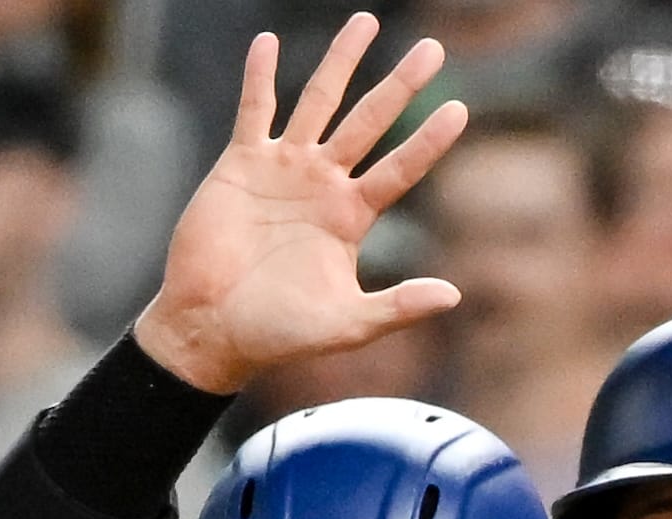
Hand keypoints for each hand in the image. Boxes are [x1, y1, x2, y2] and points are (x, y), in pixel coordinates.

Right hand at [133, 15, 465, 394]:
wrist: (212, 330)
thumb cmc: (278, 334)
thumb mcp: (346, 325)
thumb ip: (397, 307)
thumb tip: (454, 294)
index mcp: (352, 217)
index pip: (400, 168)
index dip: (429, 140)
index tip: (459, 109)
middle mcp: (324, 185)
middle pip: (370, 121)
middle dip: (400, 85)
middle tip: (433, 49)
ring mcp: (283, 170)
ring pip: (319, 101)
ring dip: (341, 62)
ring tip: (366, 22)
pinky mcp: (240, 165)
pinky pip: (255, 110)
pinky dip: (259, 76)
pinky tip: (268, 41)